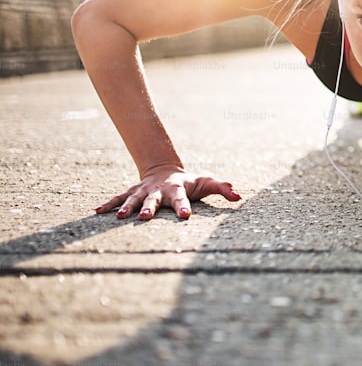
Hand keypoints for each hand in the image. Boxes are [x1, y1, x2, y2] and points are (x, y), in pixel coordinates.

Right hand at [95, 165, 241, 219]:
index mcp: (177, 190)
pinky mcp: (132, 192)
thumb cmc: (190, 182)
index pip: (182, 199)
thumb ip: (222, 188)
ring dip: (126, 207)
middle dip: (150, 209)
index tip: (185, 216)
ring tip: (120, 217)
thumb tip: (239, 196)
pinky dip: (108, 204)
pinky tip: (96, 212)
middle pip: (154, 200)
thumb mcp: (206, 183)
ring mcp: (143, 191)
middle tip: (146, 218)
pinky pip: (118, 198)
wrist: (165, 170)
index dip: (184, 207)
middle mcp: (158, 191)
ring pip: (134, 199)